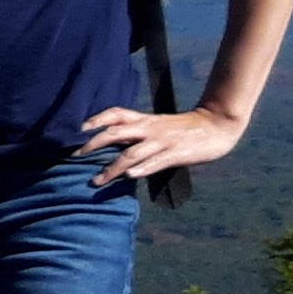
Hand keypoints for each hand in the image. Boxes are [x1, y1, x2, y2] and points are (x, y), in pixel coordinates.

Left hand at [77, 102, 248, 190]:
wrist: (216, 125)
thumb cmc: (183, 128)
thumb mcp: (157, 125)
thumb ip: (135, 131)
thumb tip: (109, 139)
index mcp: (145, 120)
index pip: (116, 113)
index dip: (97, 118)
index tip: (79, 128)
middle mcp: (150, 129)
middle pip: (117, 133)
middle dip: (94, 144)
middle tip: (76, 155)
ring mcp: (162, 142)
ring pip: (131, 154)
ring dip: (112, 168)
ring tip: (96, 180)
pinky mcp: (175, 154)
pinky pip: (156, 162)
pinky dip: (142, 169)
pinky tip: (129, 176)